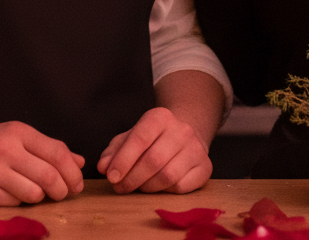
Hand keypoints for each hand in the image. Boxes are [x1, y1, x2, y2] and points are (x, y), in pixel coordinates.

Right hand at [0, 122, 84, 205]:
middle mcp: (6, 148)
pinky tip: (14, 193)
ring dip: (41, 196)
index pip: (57, 152)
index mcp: (18, 131)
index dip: (72, 171)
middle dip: (63, 189)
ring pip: (34, 192)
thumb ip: (48, 148)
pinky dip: (20, 201)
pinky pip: (14, 202)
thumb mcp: (18, 137)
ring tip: (37, 191)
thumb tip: (79, 162)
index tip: (77, 182)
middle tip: (64, 193)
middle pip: (49, 175)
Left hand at [96, 107, 211, 193]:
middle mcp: (181, 129)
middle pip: (153, 160)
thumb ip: (114, 151)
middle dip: (132, 178)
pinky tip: (158, 186)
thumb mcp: (130, 137)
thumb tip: (103, 167)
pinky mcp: (205, 167)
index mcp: (160, 117)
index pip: (140, 138)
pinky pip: (181, 187)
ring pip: (168, 176)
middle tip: (120, 187)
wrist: (184, 136)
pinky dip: (165, 192)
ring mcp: (196, 148)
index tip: (111, 177)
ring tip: (137, 187)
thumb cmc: (152, 139)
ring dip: (147, 187)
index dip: (124, 160)